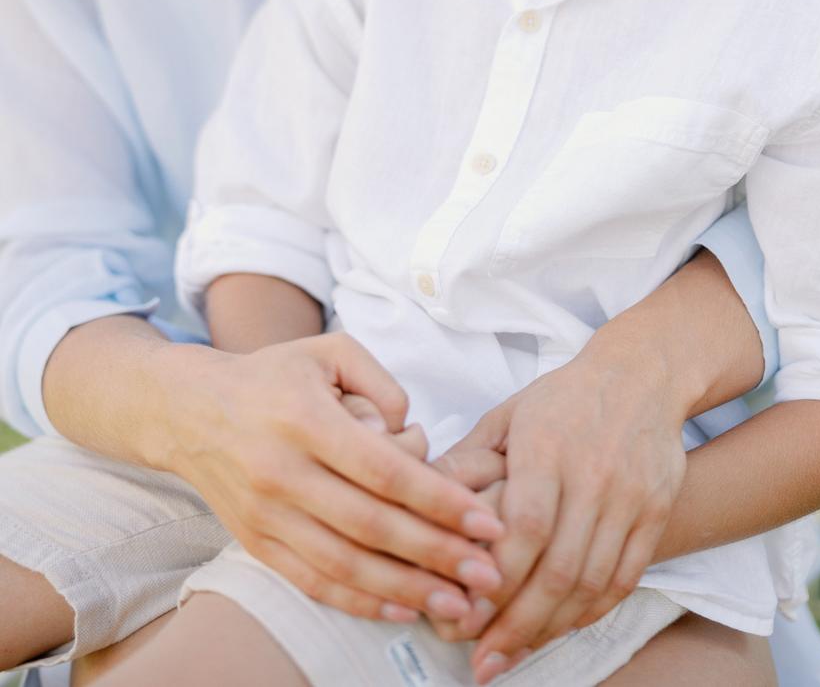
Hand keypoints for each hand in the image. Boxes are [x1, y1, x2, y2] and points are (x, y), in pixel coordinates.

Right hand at [166, 331, 504, 625]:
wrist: (189, 410)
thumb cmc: (273, 376)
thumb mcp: (329, 350)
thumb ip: (380, 380)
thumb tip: (412, 430)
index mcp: (305, 418)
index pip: (383, 469)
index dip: (439, 500)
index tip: (487, 520)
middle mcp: (282, 471)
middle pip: (371, 525)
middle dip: (437, 554)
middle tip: (490, 573)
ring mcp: (266, 514)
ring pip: (344, 564)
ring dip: (407, 590)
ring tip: (459, 604)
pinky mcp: (256, 543)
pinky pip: (313, 581)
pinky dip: (359, 601)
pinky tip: (402, 609)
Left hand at [438, 343, 687, 684]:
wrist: (643, 374)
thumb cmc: (564, 397)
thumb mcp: (508, 414)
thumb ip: (467, 461)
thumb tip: (418, 500)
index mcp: (548, 447)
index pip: (527, 527)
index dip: (498, 578)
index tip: (467, 615)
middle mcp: (593, 474)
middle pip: (559, 567)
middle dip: (518, 624)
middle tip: (485, 661)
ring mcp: (629, 496)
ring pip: (592, 581)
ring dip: (552, 627)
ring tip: (516, 653)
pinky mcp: (655, 511)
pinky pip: (625, 576)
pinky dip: (593, 610)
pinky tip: (562, 627)